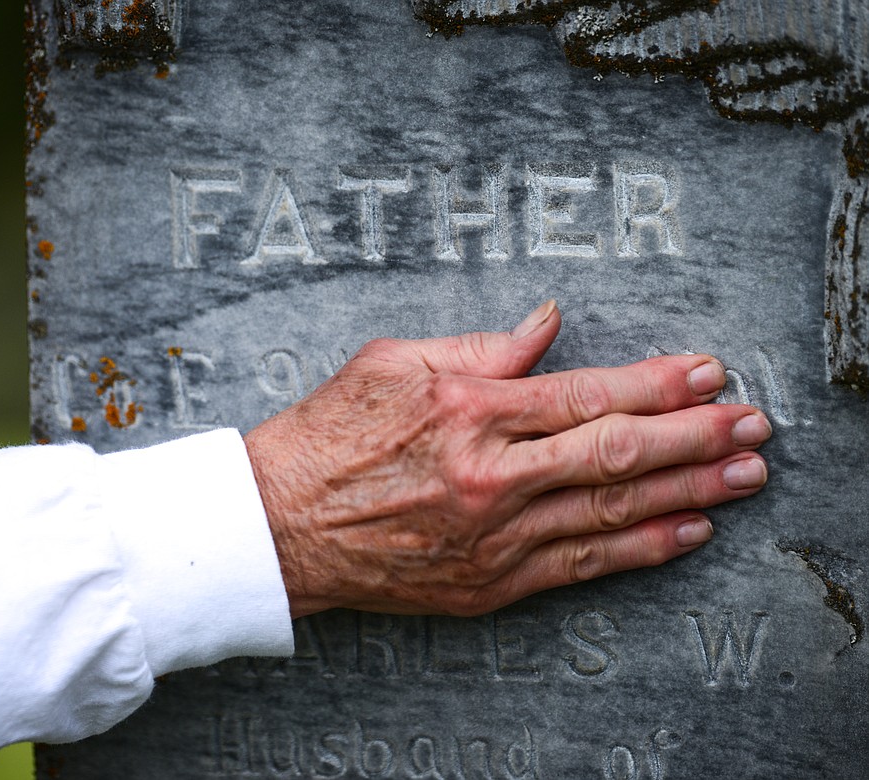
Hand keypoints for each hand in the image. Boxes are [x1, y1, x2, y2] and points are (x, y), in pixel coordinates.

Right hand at [244, 301, 770, 618]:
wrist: (279, 523)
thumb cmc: (329, 433)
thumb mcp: (394, 361)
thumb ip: (482, 346)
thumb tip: (548, 324)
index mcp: (469, 410)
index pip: (588, 393)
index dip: (659, 383)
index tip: (710, 373)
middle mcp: (490, 476)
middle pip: (618, 454)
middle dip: (697, 437)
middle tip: (756, 425)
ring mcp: (492, 536)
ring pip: (612, 513)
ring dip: (690, 493)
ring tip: (745, 476)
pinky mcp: (486, 583)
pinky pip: (580, 567)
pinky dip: (640, 551)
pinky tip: (687, 533)